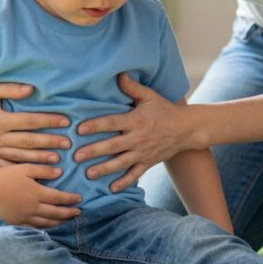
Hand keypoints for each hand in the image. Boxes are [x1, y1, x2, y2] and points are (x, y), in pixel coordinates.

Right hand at [0, 81, 70, 165]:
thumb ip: (10, 89)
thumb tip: (31, 90)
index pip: (30, 121)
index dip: (49, 121)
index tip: (66, 121)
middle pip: (29, 141)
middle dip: (50, 142)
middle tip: (69, 143)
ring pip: (20, 157)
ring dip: (40, 159)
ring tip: (58, 160)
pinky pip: (7, 166)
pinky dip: (22, 170)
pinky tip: (35, 173)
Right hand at [0, 163, 80, 227]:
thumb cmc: (6, 174)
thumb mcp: (26, 168)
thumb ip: (44, 170)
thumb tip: (60, 172)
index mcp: (36, 193)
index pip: (59, 198)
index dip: (71, 199)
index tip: (79, 199)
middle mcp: (32, 207)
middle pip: (55, 213)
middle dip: (68, 213)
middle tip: (78, 212)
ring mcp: (24, 216)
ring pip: (46, 222)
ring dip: (59, 222)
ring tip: (67, 221)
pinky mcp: (15, 222)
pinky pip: (33, 228)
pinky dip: (44, 228)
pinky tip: (48, 227)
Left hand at [74, 73, 195, 192]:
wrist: (186, 129)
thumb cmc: (165, 110)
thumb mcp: (150, 96)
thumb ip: (132, 87)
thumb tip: (118, 74)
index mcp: (136, 120)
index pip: (112, 123)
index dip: (95, 125)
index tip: (79, 129)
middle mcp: (139, 138)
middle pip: (113, 146)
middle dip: (94, 151)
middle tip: (76, 156)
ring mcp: (143, 152)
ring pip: (121, 163)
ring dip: (104, 169)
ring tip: (88, 174)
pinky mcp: (148, 162)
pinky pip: (135, 174)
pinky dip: (124, 182)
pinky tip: (111, 189)